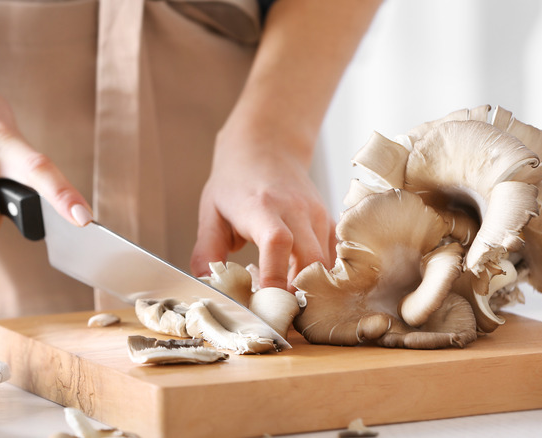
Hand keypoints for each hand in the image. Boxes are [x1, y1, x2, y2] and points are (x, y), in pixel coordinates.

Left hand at [190, 126, 335, 289]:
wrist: (267, 146)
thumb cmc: (235, 182)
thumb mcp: (211, 213)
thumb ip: (207, 251)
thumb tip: (207, 286)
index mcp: (261, 207)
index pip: (277, 242)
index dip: (275, 276)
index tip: (267, 305)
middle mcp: (296, 209)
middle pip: (310, 259)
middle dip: (297, 292)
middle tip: (277, 315)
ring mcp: (317, 214)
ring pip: (326, 263)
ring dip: (309, 288)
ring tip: (286, 302)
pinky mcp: (328, 221)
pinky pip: (334, 257)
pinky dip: (321, 277)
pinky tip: (302, 285)